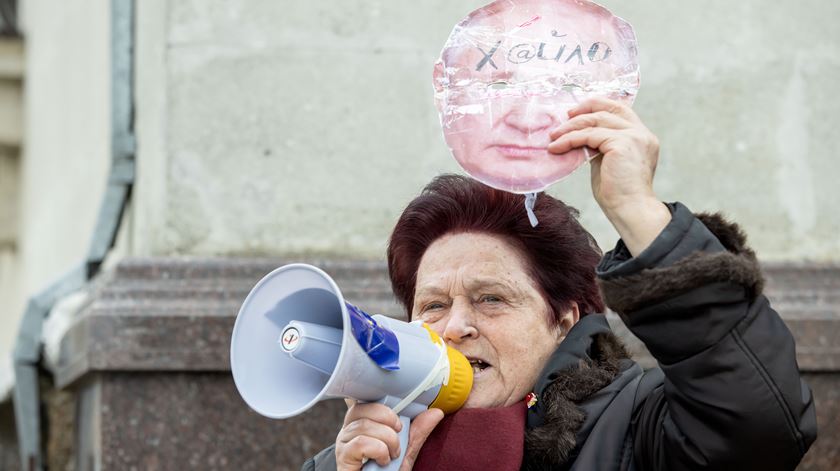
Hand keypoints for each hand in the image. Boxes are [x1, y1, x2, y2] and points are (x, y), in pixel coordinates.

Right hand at [335, 400, 443, 470]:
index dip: (381, 402)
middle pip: (364, 407)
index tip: (397, 419)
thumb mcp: (406, 450)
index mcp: (362, 422)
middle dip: (388, 419)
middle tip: (399, 435)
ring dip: (387, 440)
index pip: (365, 399)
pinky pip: (361, 443)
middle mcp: (349, 429)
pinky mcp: (343, 456)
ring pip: (365, 426)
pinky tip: (383, 461)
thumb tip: (435, 413)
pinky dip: (378, 450)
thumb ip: (417, 432)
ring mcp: (344, 443)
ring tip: (393, 454)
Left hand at [547, 97, 670, 255]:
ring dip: (571, 127)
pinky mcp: (622, 143)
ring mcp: (634, 136)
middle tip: (563, 119)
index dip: (597, 106)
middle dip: (583, 110)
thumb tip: (580, 138)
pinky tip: (557, 147)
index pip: (621, 109)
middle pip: (609, 109)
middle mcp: (641, 133)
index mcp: (642, 137)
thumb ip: (600, 147)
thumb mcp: (608, 163)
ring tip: (553, 137)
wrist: (630, 210)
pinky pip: (589, 135)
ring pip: (596, 121)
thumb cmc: (618, 195)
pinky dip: (570, 139)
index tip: (576, 112)